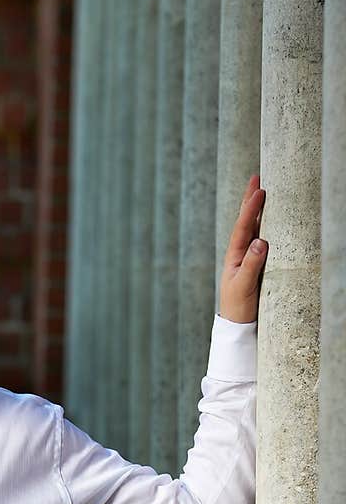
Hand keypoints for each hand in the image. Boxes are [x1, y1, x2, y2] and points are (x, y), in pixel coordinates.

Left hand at [219, 173, 266, 322]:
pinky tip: (270, 218)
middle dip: (250, 200)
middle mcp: (240, 253)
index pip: (243, 227)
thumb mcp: (244, 286)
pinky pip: (261, 240)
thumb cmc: (238, 307)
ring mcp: (248, 258)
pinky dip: (265, 225)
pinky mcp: (257, 265)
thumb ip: (251, 265)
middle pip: (246, 222)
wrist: (237, 325)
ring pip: (254, 229)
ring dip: (257, 210)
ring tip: (262, 190)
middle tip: (256, 178)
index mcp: (234, 256)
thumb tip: (261, 242)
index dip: (250, 208)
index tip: (259, 191)